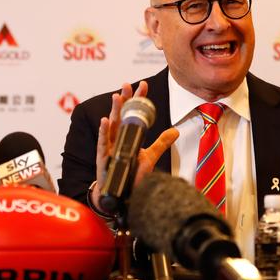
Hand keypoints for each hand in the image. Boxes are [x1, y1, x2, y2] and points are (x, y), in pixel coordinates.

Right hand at [91, 81, 178, 211]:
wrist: (122, 195)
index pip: (132, 113)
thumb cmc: (131, 175)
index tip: (143, 85)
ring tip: (117, 96)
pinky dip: (104, 132)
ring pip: (111, 126)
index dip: (137, 99)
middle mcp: (116, 139)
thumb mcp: (150, 156)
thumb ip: (161, 142)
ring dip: (113, 110)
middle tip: (127, 84)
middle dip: (124, 99)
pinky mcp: (103, 158)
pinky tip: (105, 120)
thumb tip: (176, 130)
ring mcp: (109, 148)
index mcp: (126, 136)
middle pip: (120, 115)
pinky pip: (103, 143)